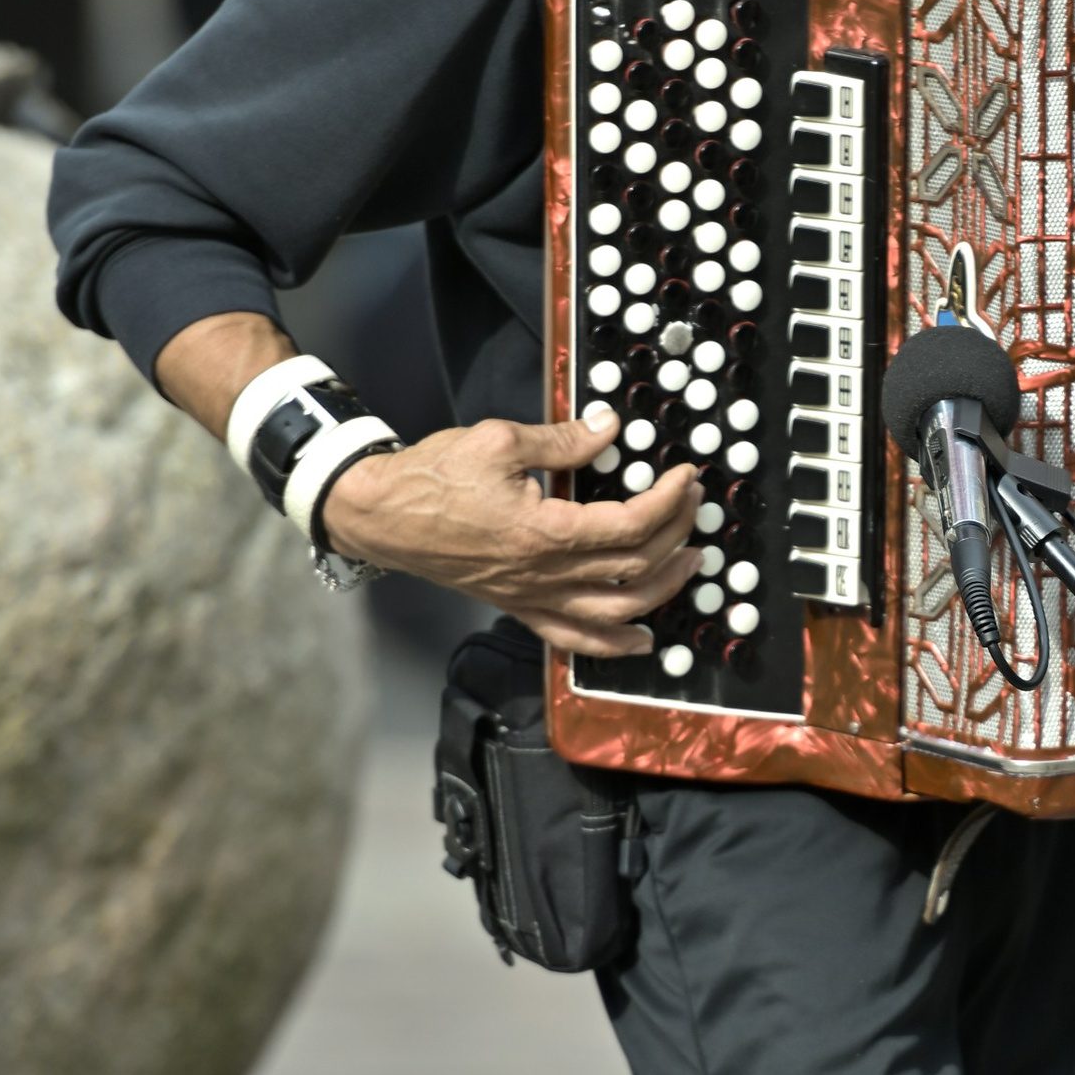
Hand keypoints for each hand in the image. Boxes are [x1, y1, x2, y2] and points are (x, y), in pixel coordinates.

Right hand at [318, 416, 699, 656]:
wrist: (380, 515)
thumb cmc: (431, 476)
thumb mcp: (497, 440)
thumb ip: (561, 440)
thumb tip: (608, 429)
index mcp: (543, 531)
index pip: (630, 524)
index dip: (668, 501)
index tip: (684, 477)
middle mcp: (542, 574)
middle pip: (633, 567)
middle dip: (675, 534)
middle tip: (694, 506)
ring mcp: (530, 597)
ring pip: (615, 612)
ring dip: (662, 590)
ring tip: (689, 563)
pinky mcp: (517, 606)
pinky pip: (572, 639)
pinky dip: (612, 646)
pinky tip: (642, 639)